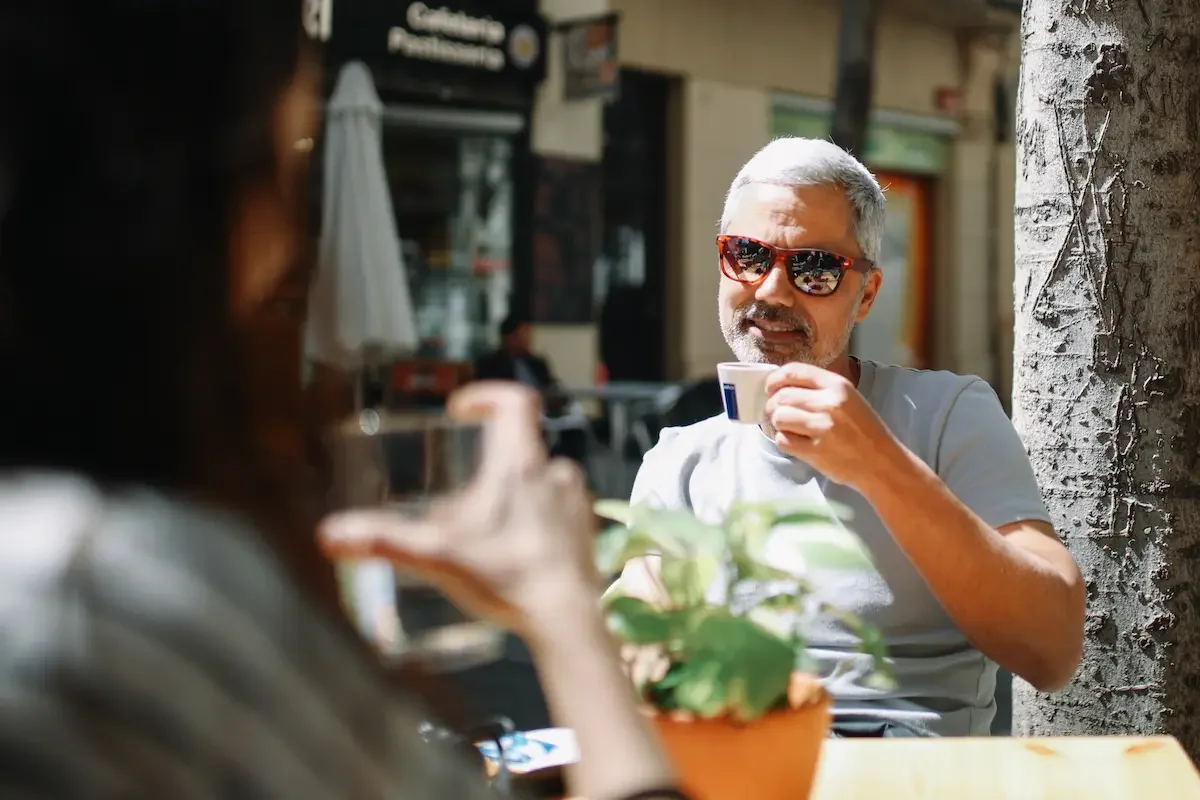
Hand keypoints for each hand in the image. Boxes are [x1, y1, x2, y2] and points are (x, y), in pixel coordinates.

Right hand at [317, 382, 598, 636]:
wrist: (565, 618)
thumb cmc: (507, 575)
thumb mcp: (437, 555)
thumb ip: (384, 542)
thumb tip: (330, 534)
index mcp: (521, 464)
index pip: (515, 402)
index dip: (487, 396)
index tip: (462, 410)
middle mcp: (554, 475)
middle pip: (524, 447)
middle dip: (494, 461)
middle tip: (467, 488)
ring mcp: (575, 505)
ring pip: (545, 481)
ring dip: (519, 492)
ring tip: (490, 523)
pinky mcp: (585, 535)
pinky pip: (561, 514)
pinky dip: (540, 522)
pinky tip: (518, 550)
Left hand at [763, 362, 899, 489]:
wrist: (881, 463)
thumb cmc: (864, 430)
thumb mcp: (849, 399)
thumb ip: (819, 390)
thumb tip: (781, 387)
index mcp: (838, 385)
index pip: (794, 371)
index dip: (775, 379)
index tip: (770, 388)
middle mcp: (830, 403)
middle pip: (782, 397)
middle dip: (773, 405)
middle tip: (776, 413)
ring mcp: (823, 428)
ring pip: (779, 417)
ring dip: (779, 424)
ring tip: (790, 428)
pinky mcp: (816, 451)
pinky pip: (783, 440)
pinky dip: (784, 441)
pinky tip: (797, 442)